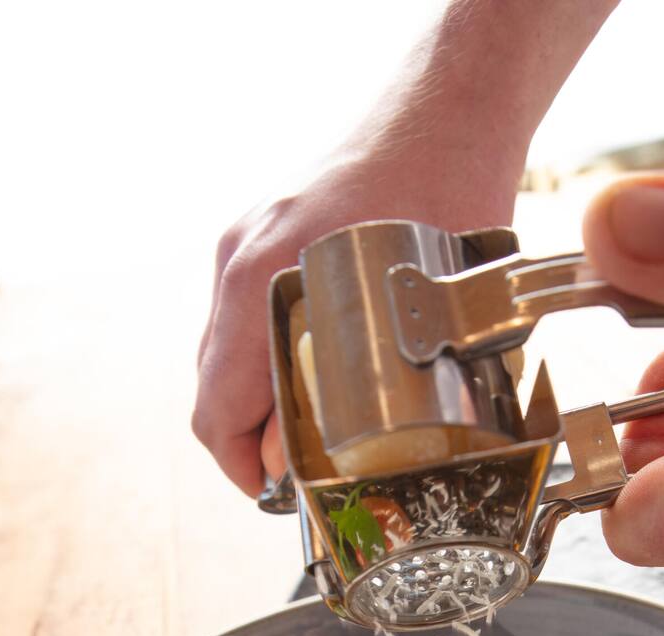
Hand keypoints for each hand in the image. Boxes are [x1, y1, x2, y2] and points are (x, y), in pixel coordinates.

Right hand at [192, 0, 619, 497]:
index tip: (273, 495)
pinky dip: (274, 354)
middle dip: (253, 439)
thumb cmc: (443, 200)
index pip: (215, 411)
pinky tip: (323, 368)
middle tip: (305, 472)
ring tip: (316, 427)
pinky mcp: (268, 231)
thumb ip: (330, 397)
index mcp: (256, 283)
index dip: (239, 468)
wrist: (448, 112)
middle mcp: (238, 259)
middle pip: (216, 384)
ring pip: (230, 351)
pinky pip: (250, 314)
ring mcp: (248, 240)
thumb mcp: (405, 318)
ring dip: (264, 396)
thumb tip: (284, 465)